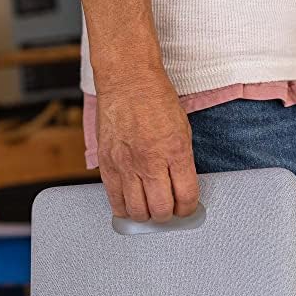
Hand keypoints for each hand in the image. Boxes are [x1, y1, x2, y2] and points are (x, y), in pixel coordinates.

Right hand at [80, 0, 198, 222]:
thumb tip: (181, 189)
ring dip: (147, 215)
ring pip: (137, 211)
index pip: (186, 197)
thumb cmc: (157, 100)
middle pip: (161, 210)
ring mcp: (126, 164)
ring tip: (150, 207)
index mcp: (176, 152)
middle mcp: (150, 161)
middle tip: (168, 209)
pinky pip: (114, 200)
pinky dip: (124, 209)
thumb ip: (182, 163)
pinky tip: (130, 204)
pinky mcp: (106, 164)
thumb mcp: (182, 130)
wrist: (128, 80)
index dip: (188, 209)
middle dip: (168, 215)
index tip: (186, 208)